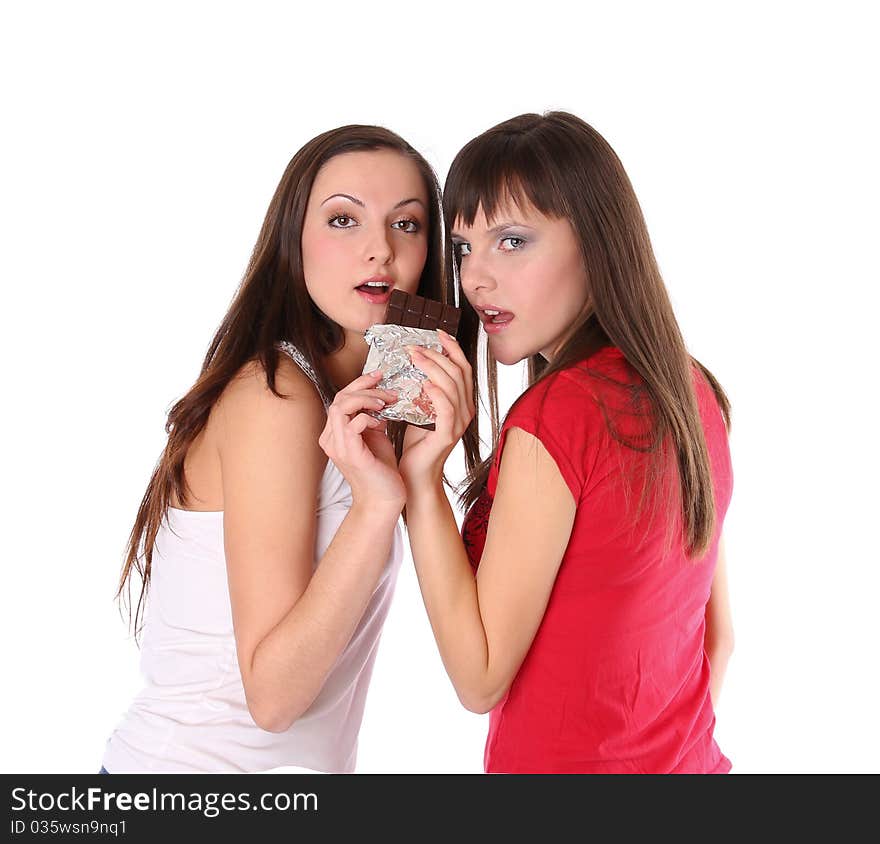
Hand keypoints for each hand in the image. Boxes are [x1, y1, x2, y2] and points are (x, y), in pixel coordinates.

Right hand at [318, 370, 405, 509]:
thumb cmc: (381, 470)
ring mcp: (338, 447)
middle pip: (339, 398)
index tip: (379, 375)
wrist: (384, 500)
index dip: (359, 384)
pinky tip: (382, 421)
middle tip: (388, 390)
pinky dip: (368, 417)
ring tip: (385, 402)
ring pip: (341, 407)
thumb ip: (372, 418)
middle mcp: (331, 439)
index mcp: (335, 434)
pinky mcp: (351, 454)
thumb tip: (379, 398)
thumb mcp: (376, 437)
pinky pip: (352, 425)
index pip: (341, 398)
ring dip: (366, 400)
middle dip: (365, 388)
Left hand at [399, 330, 474, 487]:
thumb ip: (423, 391)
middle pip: (457, 372)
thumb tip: (413, 366)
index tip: (438, 333)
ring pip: (452, 386)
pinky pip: (446, 408)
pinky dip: (437, 393)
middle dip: (436, 354)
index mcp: (461, 403)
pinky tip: (424, 383)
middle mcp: (465, 410)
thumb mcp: (420, 411)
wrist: (416, 476)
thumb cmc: (417, 445)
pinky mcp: (448, 435)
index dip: (452, 348)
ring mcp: (459, 423)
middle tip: (414, 346)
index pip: (462, 368)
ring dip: (432, 367)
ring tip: (414, 357)